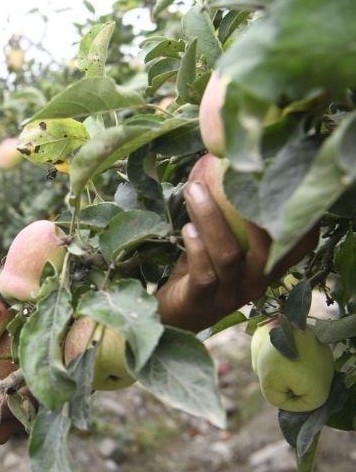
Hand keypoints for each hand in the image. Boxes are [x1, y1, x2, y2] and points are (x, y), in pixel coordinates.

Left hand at [156, 181, 317, 331]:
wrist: (173, 310)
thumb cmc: (199, 267)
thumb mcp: (217, 239)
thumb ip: (226, 212)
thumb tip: (218, 160)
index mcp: (267, 265)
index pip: (298, 243)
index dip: (296, 215)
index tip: (281, 178)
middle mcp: (257, 282)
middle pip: (265, 245)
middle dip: (245, 206)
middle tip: (222, 174)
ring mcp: (231, 295)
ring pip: (229, 256)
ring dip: (210, 219)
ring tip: (194, 190)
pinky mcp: (203, 302)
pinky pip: (205, 275)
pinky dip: (196, 248)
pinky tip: (187, 228)